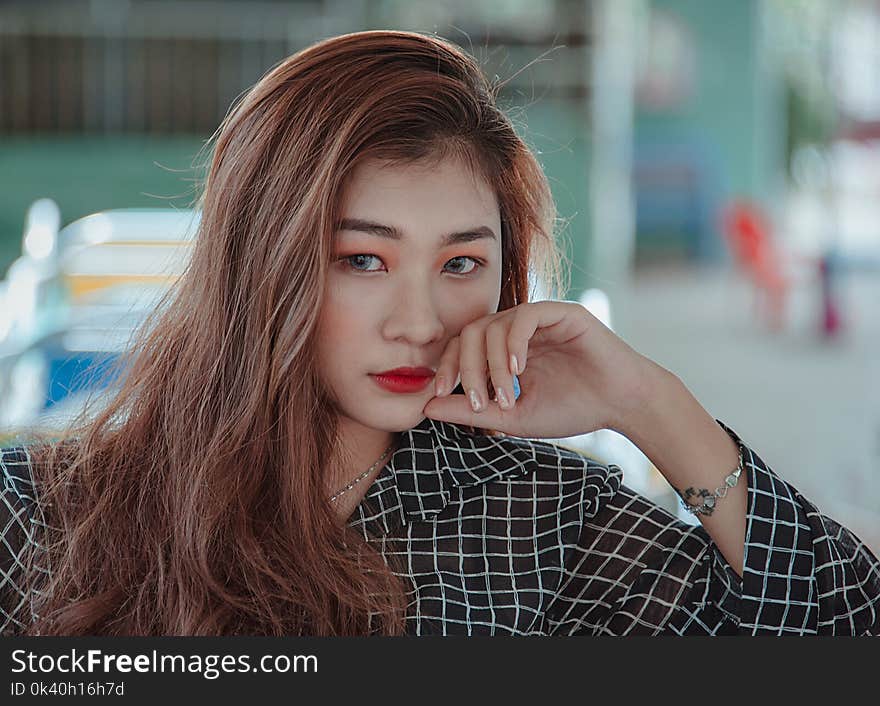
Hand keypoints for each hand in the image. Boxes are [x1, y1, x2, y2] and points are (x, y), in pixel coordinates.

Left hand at [422, 300, 661, 438]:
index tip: (440, 396)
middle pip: (471, 332)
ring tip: (506, 396)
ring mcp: (538, 318)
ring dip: (492, 365)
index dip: (446, 368)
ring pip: (494, 325)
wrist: (622, 404)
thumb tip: (426, 408)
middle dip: (465, 367)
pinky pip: (524, 315)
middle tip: (476, 401)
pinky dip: (514, 343)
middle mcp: (517, 329)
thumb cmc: (572, 409)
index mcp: (504, 350)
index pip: (461, 346)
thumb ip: (471, 410)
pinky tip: (519, 370)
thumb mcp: (513, 416)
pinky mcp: (561, 313)